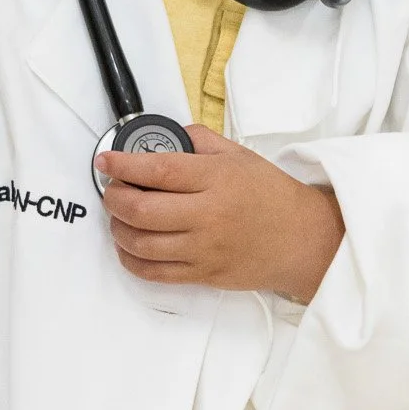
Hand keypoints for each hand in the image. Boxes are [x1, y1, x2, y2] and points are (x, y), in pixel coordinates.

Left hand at [97, 123, 344, 303]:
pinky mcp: (203, 274)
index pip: (159, 170)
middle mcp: (208, 215)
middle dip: (114, 198)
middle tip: (112, 190)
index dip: (124, 165)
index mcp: (216, 179)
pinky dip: (131, 260)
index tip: (106, 160)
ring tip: (119, 217)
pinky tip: (129, 247)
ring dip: (118, 229)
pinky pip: (154, 273)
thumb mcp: (240, 156)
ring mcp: (204, 249)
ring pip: (141, 244)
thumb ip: (201, 141)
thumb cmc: (271, 196)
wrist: (302, 239)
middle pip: (142, 210)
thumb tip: (168, 135)